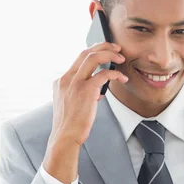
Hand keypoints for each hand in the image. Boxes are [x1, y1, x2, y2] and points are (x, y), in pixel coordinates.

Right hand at [43, 42, 127, 183]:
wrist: (65, 137)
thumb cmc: (70, 125)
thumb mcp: (71, 105)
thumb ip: (81, 94)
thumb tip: (98, 91)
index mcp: (61, 81)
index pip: (78, 59)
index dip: (93, 52)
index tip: (105, 52)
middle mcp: (66, 79)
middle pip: (85, 52)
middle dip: (102, 46)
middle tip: (116, 48)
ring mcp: (75, 83)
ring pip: (93, 57)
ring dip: (109, 54)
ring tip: (121, 58)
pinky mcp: (86, 90)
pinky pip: (103, 75)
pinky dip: (115, 74)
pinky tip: (122, 78)